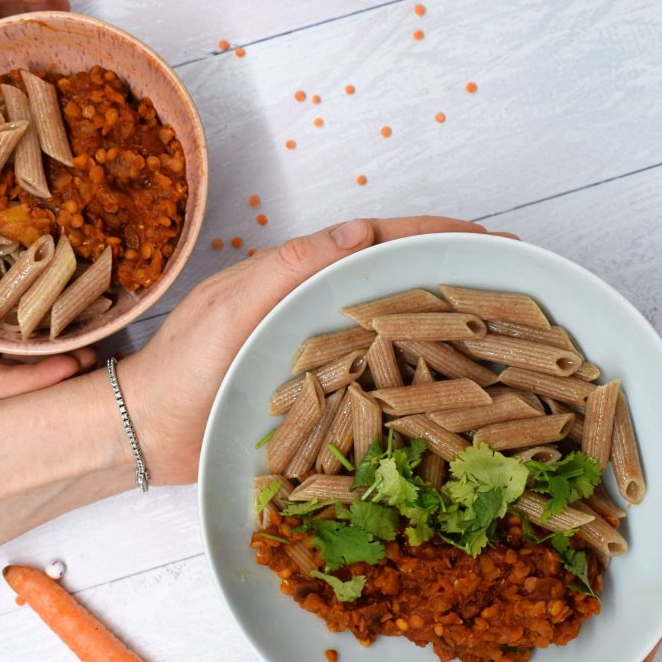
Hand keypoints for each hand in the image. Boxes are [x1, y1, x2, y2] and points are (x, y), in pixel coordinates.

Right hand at [0, 231, 92, 397]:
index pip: (6, 383)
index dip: (38, 380)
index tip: (71, 367)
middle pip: (30, 360)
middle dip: (65, 359)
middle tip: (100, 349)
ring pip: (35, 329)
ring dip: (66, 329)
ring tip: (99, 322)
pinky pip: (28, 292)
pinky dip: (52, 294)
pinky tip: (79, 286)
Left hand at [118, 216, 506, 485]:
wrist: (146, 430)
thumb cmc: (183, 364)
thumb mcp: (232, 303)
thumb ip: (290, 267)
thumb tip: (360, 230)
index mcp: (299, 277)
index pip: (378, 244)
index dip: (432, 237)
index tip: (488, 240)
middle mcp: (315, 311)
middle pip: (396, 285)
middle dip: (454, 280)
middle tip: (515, 287)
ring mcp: (319, 357)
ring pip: (394, 334)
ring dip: (444, 330)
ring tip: (502, 339)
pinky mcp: (317, 401)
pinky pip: (376, 384)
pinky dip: (415, 384)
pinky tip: (450, 400)